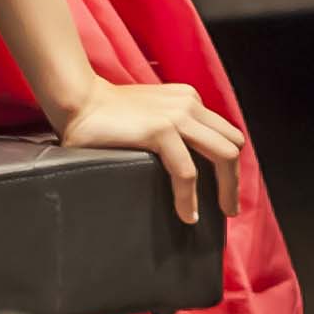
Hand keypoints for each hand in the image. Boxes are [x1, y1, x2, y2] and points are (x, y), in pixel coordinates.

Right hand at [54, 77, 245, 224]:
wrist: (78, 102)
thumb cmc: (108, 116)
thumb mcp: (152, 116)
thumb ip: (173, 130)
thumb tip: (188, 164)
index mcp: (189, 100)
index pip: (226, 134)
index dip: (232, 164)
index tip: (225, 189)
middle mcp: (189, 104)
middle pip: (232, 145)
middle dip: (235, 180)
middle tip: (228, 208)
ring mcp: (177, 116)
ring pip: (223, 156)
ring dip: (226, 189)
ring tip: (220, 213)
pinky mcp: (160, 130)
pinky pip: (187, 171)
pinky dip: (189, 196)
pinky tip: (187, 214)